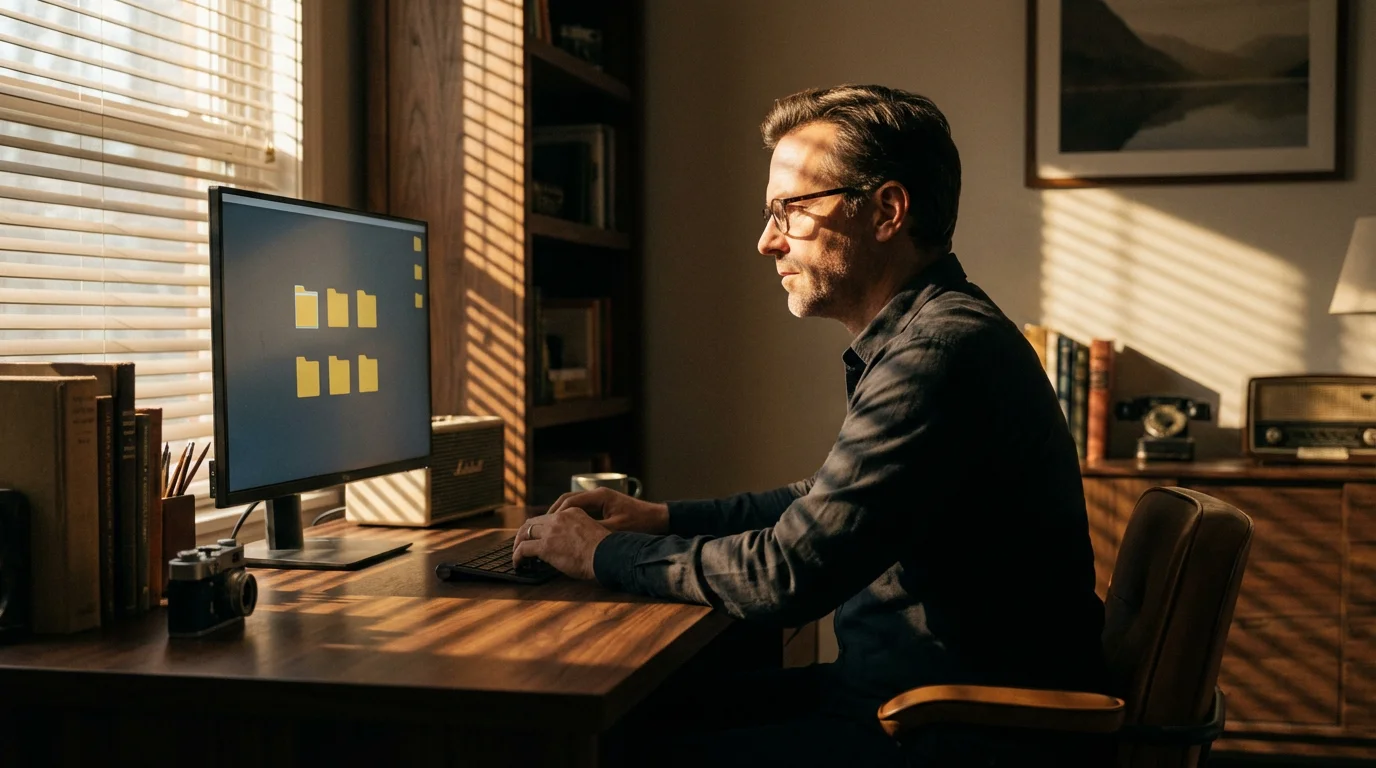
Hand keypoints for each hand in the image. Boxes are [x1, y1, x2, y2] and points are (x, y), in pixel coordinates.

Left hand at [512, 507, 608, 579]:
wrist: (607, 554)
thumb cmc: (605, 550)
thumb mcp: (591, 531)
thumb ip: (578, 532)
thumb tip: (570, 546)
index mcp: (572, 512)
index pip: (549, 517)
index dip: (539, 527)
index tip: (537, 536)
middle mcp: (559, 518)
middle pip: (533, 522)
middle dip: (524, 533)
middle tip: (520, 543)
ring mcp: (551, 531)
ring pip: (525, 533)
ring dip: (518, 544)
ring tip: (517, 555)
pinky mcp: (545, 546)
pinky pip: (523, 549)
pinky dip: (517, 556)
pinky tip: (518, 563)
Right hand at [548, 487, 669, 534]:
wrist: (659, 519)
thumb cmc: (641, 524)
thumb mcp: (617, 530)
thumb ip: (595, 531)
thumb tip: (574, 538)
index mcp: (600, 496)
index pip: (570, 501)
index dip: (555, 514)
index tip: (544, 525)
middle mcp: (598, 494)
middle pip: (568, 500)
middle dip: (553, 513)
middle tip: (540, 526)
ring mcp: (601, 499)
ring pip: (573, 504)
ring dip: (560, 515)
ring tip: (548, 528)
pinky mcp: (604, 506)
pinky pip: (581, 509)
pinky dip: (571, 517)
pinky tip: (565, 530)